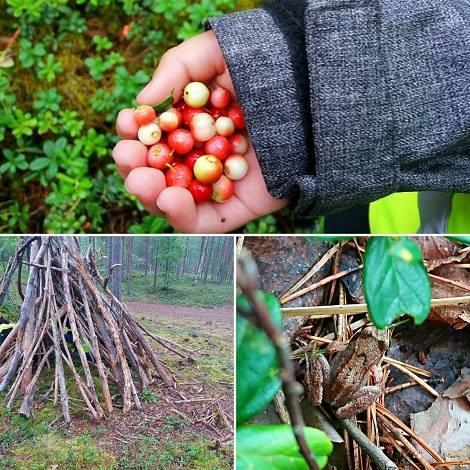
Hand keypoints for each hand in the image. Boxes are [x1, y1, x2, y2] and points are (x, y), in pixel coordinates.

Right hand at [113, 31, 286, 232]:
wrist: (312, 90)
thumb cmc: (266, 65)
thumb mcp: (214, 54)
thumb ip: (174, 70)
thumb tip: (143, 102)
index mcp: (191, 126)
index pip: (153, 139)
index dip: (134, 134)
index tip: (129, 125)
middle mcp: (200, 158)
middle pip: (157, 174)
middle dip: (134, 168)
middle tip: (129, 157)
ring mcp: (217, 185)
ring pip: (173, 203)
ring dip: (150, 196)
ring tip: (143, 181)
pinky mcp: (237, 207)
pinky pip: (203, 224)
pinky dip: (182, 218)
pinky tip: (170, 200)